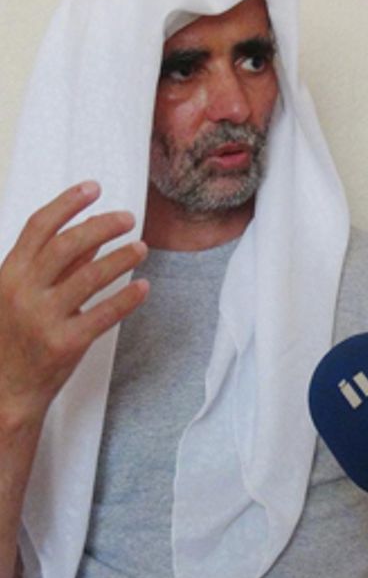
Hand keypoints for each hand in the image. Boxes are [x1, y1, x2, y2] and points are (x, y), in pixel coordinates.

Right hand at [0, 181, 148, 424]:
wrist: (5, 389)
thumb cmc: (16, 336)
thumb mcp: (24, 293)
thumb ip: (58, 263)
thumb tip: (91, 228)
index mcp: (8, 274)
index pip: (38, 227)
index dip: (67, 203)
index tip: (94, 188)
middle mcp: (23, 292)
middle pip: (66, 245)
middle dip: (101, 226)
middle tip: (128, 217)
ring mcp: (43, 318)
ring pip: (89, 277)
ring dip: (120, 258)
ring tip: (142, 247)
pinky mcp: (65, 344)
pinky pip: (103, 315)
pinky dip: (126, 298)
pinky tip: (144, 286)